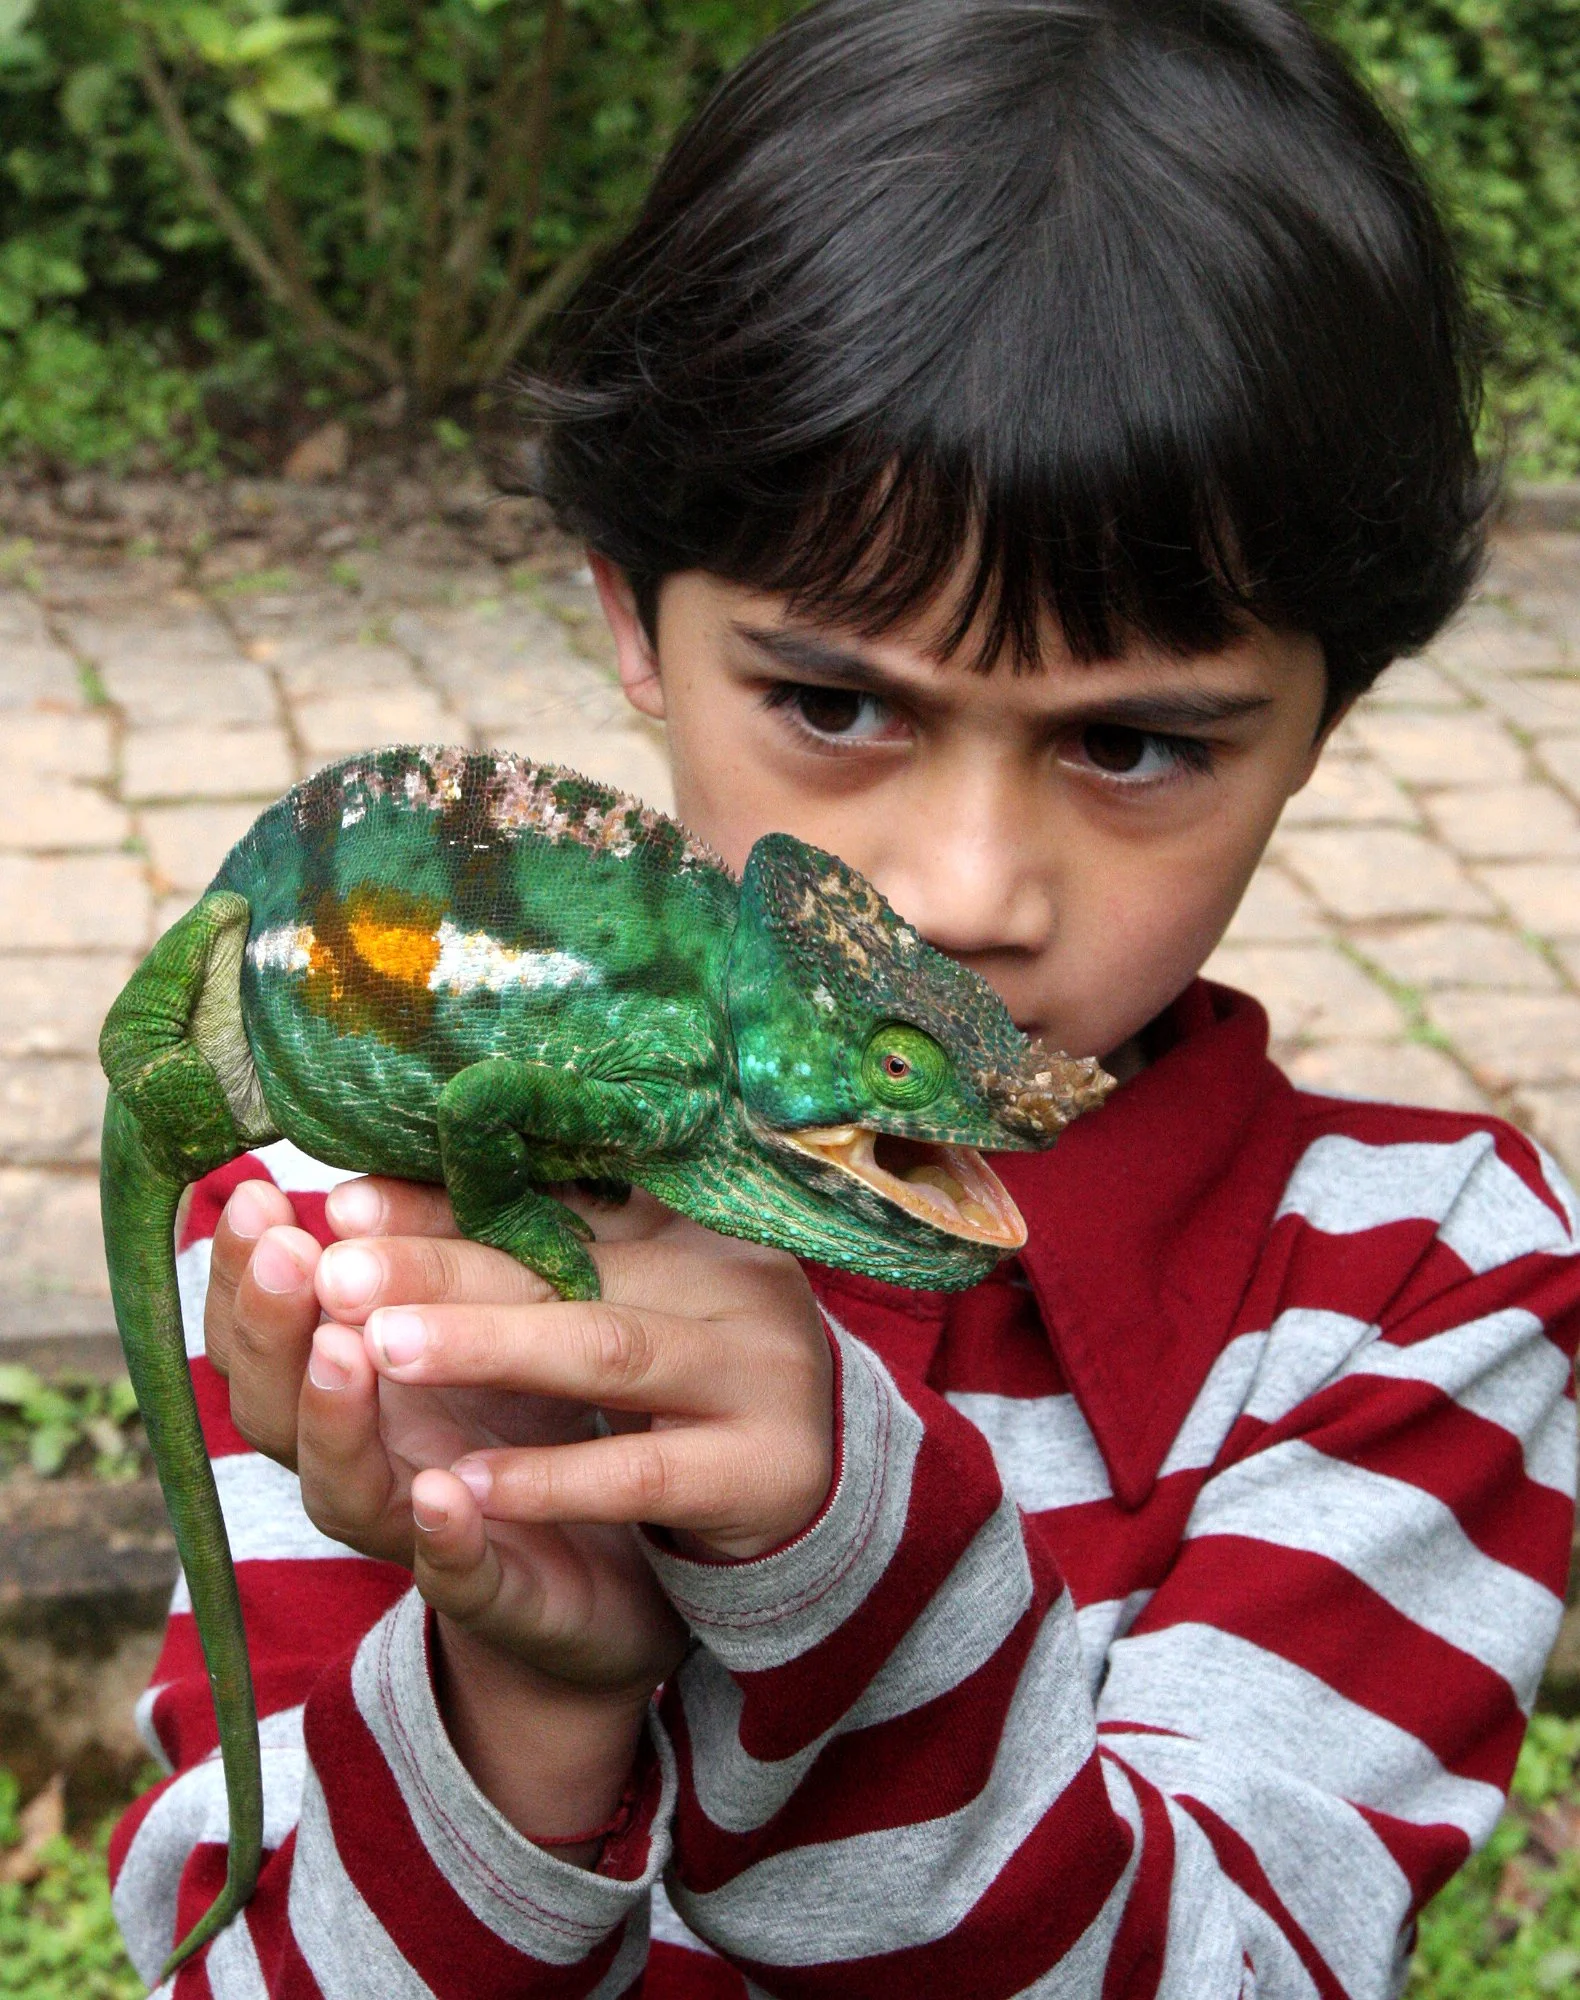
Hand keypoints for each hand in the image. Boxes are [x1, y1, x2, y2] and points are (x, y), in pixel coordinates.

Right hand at [203, 1175, 688, 1844]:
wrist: (622, 1566)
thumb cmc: (541, 1419)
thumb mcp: (498, 1316)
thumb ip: (442, 1256)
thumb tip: (386, 1164)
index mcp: (362, 1382)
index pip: (269, 1329)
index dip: (249, 1274)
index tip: (258, 1199)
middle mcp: (370, 1457)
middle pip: (276, 1405)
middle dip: (273, 1327)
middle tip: (290, 1252)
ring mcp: (420, 1531)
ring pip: (345, 1488)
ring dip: (336, 1418)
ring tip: (343, 1349)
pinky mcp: (498, 1590)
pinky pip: (456, 1571)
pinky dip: (443, 1535)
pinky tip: (446, 1491)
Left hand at [353, 1198, 836, 1564]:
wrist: (816, 1492)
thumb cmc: (693, 1381)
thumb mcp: (629, 1306)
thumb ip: (539, 1257)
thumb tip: (374, 1202)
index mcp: (694, 1230)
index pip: (555, 1208)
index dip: (447, 1208)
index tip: (344, 1205)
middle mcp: (736, 1285)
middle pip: (571, 1273)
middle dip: (444, 1270)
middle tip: (337, 1271)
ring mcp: (760, 1375)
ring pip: (606, 1353)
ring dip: (490, 1346)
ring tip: (382, 1347)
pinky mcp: (764, 1471)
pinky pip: (643, 1472)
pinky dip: (551, 1478)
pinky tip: (463, 1483)